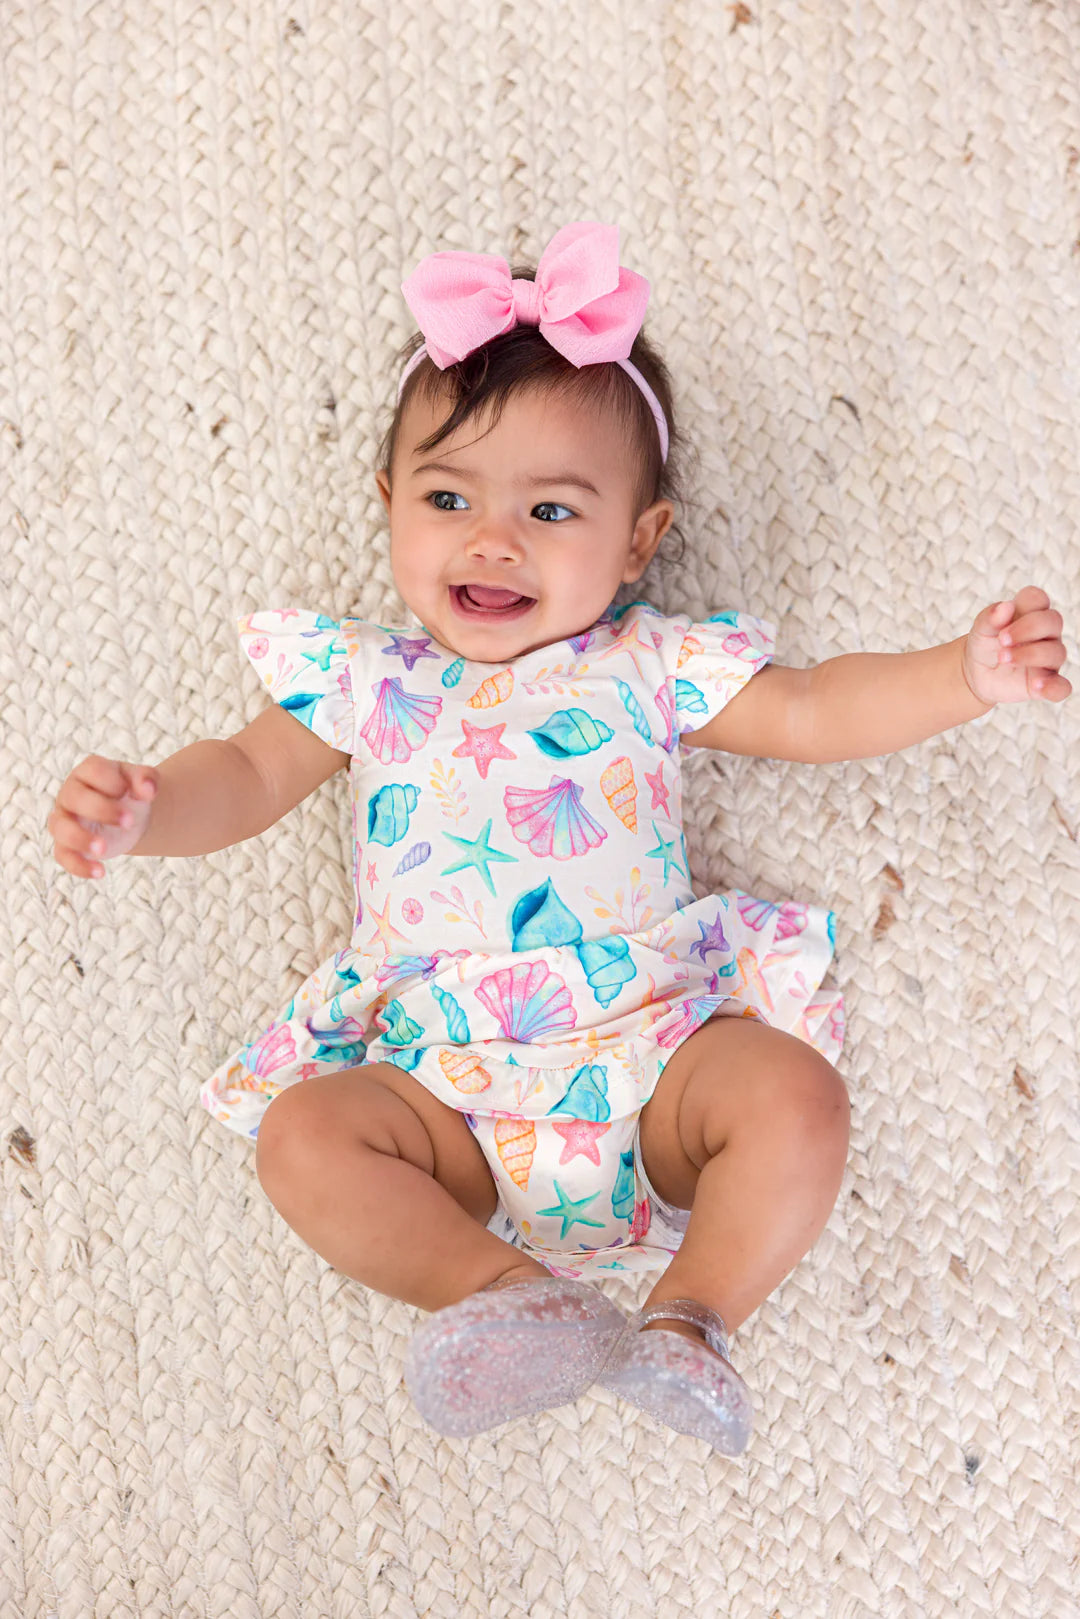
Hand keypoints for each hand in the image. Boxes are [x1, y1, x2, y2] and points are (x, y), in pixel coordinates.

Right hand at [48, 754, 158, 878]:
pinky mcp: (66, 845)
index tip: (132, 793)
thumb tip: (149, 790)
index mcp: (88, 772)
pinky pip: (63, 856)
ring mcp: (65, 820)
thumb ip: (147, 778)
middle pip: (75, 798)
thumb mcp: (142, 781)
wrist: (130, 817)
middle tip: (129, 821)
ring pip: (61, 828)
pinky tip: (100, 872)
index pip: (93, 770)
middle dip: (102, 810)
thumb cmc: (131, 793)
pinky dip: (79, 866)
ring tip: (103, 849)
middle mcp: (70, 794)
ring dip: (81, 838)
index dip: (113, 781)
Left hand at [961, 586, 1070, 707]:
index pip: (1038, 599)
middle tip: (1001, 641)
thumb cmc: (985, 644)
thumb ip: (990, 617)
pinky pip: (1061, 686)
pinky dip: (1053, 687)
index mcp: (1030, 613)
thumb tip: (1006, 606)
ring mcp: (1048, 658)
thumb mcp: (980, 629)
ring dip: (1029, 655)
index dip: (1024, 606)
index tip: (1001, 624)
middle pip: (1053, 621)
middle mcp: (1046, 634)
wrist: (976, 673)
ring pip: (1056, 652)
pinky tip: (1036, 686)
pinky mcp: (1046, 682)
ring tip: (1004, 659)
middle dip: (1028, 629)